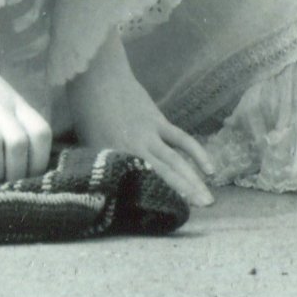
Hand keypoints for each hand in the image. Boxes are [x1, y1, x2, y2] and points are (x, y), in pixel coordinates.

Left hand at [69, 34, 215, 208]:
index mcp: (114, 156)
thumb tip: (108, 189)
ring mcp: (150, 133)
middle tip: (200, 213)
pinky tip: (209, 168)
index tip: (166, 218)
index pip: (136, 185)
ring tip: (208, 199)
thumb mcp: (87, 145)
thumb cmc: (87, 113)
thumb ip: (102, 165)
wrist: (97, 78)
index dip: (152, 202)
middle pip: (164, 175)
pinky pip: (182, 140)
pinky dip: (197, 153)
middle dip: (183, 195)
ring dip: (194, 181)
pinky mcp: (159, 121)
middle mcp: (134, 147)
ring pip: (176, 160)